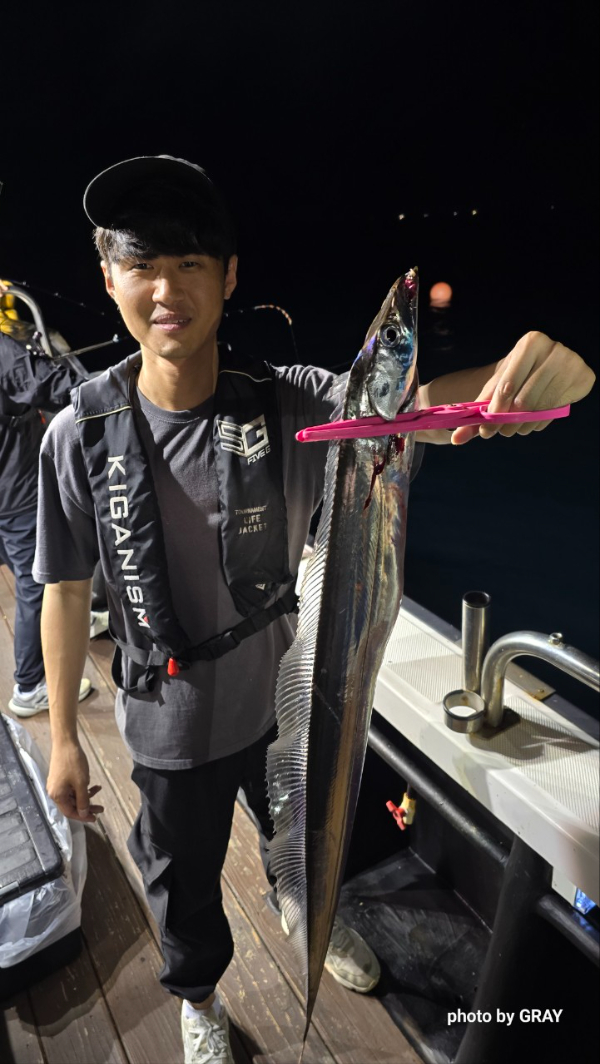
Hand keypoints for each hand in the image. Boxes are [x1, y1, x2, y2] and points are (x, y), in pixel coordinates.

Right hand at [47, 740, 103, 822]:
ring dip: (86, 795)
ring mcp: (57, 784)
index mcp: (57, 796)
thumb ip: (83, 801)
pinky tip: (93, 784)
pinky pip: (72, 788)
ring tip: (98, 791)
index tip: (95, 818)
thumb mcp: (81, 783)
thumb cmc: (73, 763)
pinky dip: (82, 787)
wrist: (65, 742)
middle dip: (87, 806)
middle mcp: (54, 792)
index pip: (70, 812)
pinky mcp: (61, 777)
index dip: (83, 816)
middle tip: (101, 808)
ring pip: (73, 796)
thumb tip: (83, 814)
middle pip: (72, 805)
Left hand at [452, 332, 595, 444]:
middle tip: (499, 432)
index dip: (495, 410)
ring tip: (514, 428)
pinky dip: (540, 422)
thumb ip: (477, 410)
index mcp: (530, 343)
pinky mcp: (583, 378)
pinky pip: (556, 411)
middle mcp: (554, 348)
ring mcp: (572, 363)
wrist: (541, 367)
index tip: (485, 429)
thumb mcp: (495, 385)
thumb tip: (456, 438)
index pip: (507, 384)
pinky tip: (532, 421)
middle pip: (524, 400)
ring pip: (540, 409)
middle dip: (507, 422)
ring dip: (522, 425)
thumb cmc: (514, 376)